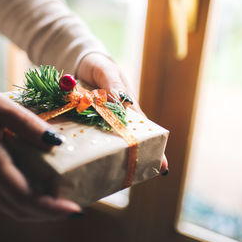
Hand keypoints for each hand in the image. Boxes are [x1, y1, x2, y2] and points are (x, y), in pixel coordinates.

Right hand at [0, 77, 80, 220]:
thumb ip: (27, 123)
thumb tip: (57, 142)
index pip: (22, 196)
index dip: (50, 207)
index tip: (74, 208)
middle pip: (18, 208)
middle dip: (48, 212)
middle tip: (74, 206)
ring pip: (9, 205)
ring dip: (36, 208)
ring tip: (60, 198)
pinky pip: (1, 194)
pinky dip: (22, 197)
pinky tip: (37, 185)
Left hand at [77, 53, 167, 174]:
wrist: (80, 64)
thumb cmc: (99, 67)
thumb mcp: (107, 72)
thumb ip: (113, 86)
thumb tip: (122, 103)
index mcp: (128, 107)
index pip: (143, 129)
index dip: (153, 147)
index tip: (162, 166)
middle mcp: (116, 118)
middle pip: (127, 141)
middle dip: (133, 159)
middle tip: (136, 177)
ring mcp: (100, 122)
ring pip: (106, 142)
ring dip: (109, 157)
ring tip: (112, 177)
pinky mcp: (84, 122)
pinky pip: (87, 137)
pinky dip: (86, 147)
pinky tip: (83, 159)